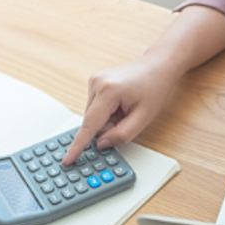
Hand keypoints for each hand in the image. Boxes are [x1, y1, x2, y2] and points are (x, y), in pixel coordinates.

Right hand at [62, 54, 180, 165]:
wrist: (158, 65)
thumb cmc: (154, 87)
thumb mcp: (144, 117)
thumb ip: (122, 135)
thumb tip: (101, 144)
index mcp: (108, 91)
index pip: (90, 125)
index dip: (78, 146)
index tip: (67, 159)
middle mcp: (96, 83)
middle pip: (93, 122)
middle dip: (110, 127)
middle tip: (129, 117)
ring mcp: (94, 81)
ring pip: (94, 116)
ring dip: (110, 119)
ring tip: (127, 108)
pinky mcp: (95, 82)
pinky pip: (96, 108)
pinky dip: (108, 112)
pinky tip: (121, 104)